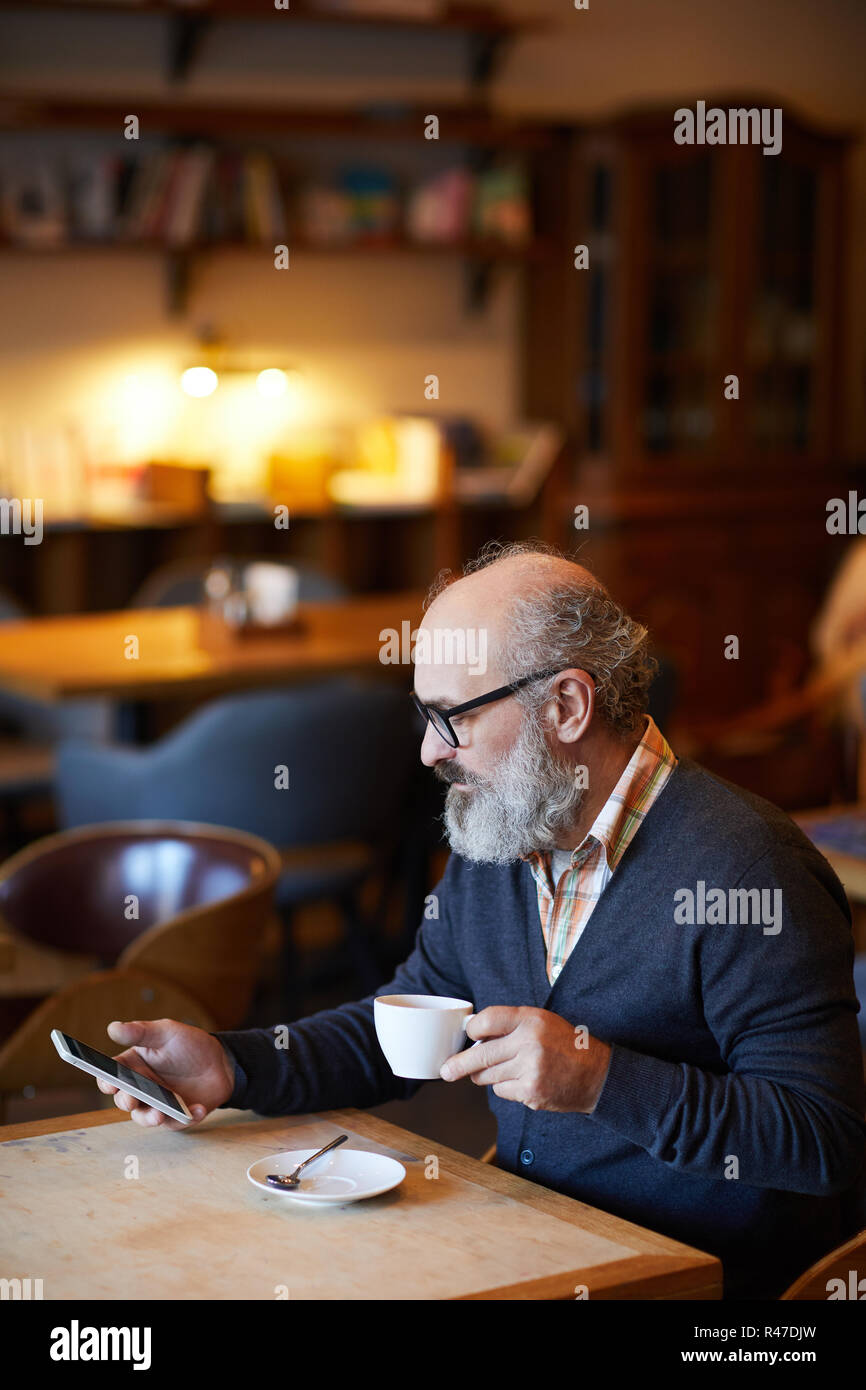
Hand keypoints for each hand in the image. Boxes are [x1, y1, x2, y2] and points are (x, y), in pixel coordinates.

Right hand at [95, 1019, 235, 1128]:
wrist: (220, 1062)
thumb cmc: (189, 1044)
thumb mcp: (166, 1032)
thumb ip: (140, 1032)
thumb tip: (113, 1028)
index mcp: (133, 1066)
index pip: (111, 1076)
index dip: (106, 1081)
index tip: (110, 1084)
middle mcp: (140, 1088)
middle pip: (124, 1100)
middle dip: (125, 1101)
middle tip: (132, 1100)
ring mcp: (157, 1105)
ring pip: (145, 1117)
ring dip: (150, 1118)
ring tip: (160, 1114)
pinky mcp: (175, 1117)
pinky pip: (176, 1123)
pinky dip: (185, 1118)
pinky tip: (197, 1109)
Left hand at [439, 1006, 610, 1112]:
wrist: (596, 1074)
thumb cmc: (564, 1044)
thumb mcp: (541, 1021)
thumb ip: (510, 1024)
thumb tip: (472, 1035)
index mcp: (531, 1019)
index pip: (487, 1020)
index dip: (473, 1030)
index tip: (469, 1035)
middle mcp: (529, 1042)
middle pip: (480, 1055)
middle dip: (458, 1065)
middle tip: (446, 1071)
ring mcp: (530, 1069)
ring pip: (488, 1076)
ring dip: (486, 1076)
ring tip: (502, 1070)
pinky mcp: (531, 1092)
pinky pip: (502, 1091)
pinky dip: (505, 1088)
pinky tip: (523, 1081)